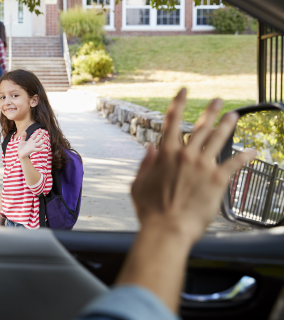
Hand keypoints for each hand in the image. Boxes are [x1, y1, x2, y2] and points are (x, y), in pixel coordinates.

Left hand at [17, 129, 46, 159]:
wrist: (20, 153)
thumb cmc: (21, 147)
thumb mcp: (21, 141)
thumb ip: (23, 136)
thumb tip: (24, 131)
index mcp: (30, 140)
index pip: (35, 135)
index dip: (37, 132)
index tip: (40, 129)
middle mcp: (33, 143)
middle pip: (38, 138)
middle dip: (41, 135)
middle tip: (45, 131)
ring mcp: (33, 146)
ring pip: (39, 143)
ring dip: (43, 140)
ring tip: (46, 137)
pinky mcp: (32, 150)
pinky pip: (38, 149)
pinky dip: (41, 148)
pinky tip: (45, 146)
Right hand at [131, 88, 255, 243]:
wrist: (167, 229)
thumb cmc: (150, 210)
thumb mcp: (137, 185)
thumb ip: (144, 165)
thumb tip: (149, 148)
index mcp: (165, 154)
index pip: (172, 122)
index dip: (178, 103)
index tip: (183, 92)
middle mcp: (185, 155)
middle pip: (201, 127)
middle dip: (210, 111)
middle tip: (218, 100)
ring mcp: (202, 166)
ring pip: (218, 139)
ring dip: (227, 125)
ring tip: (234, 115)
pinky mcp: (217, 180)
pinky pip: (234, 164)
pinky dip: (244, 156)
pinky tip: (253, 151)